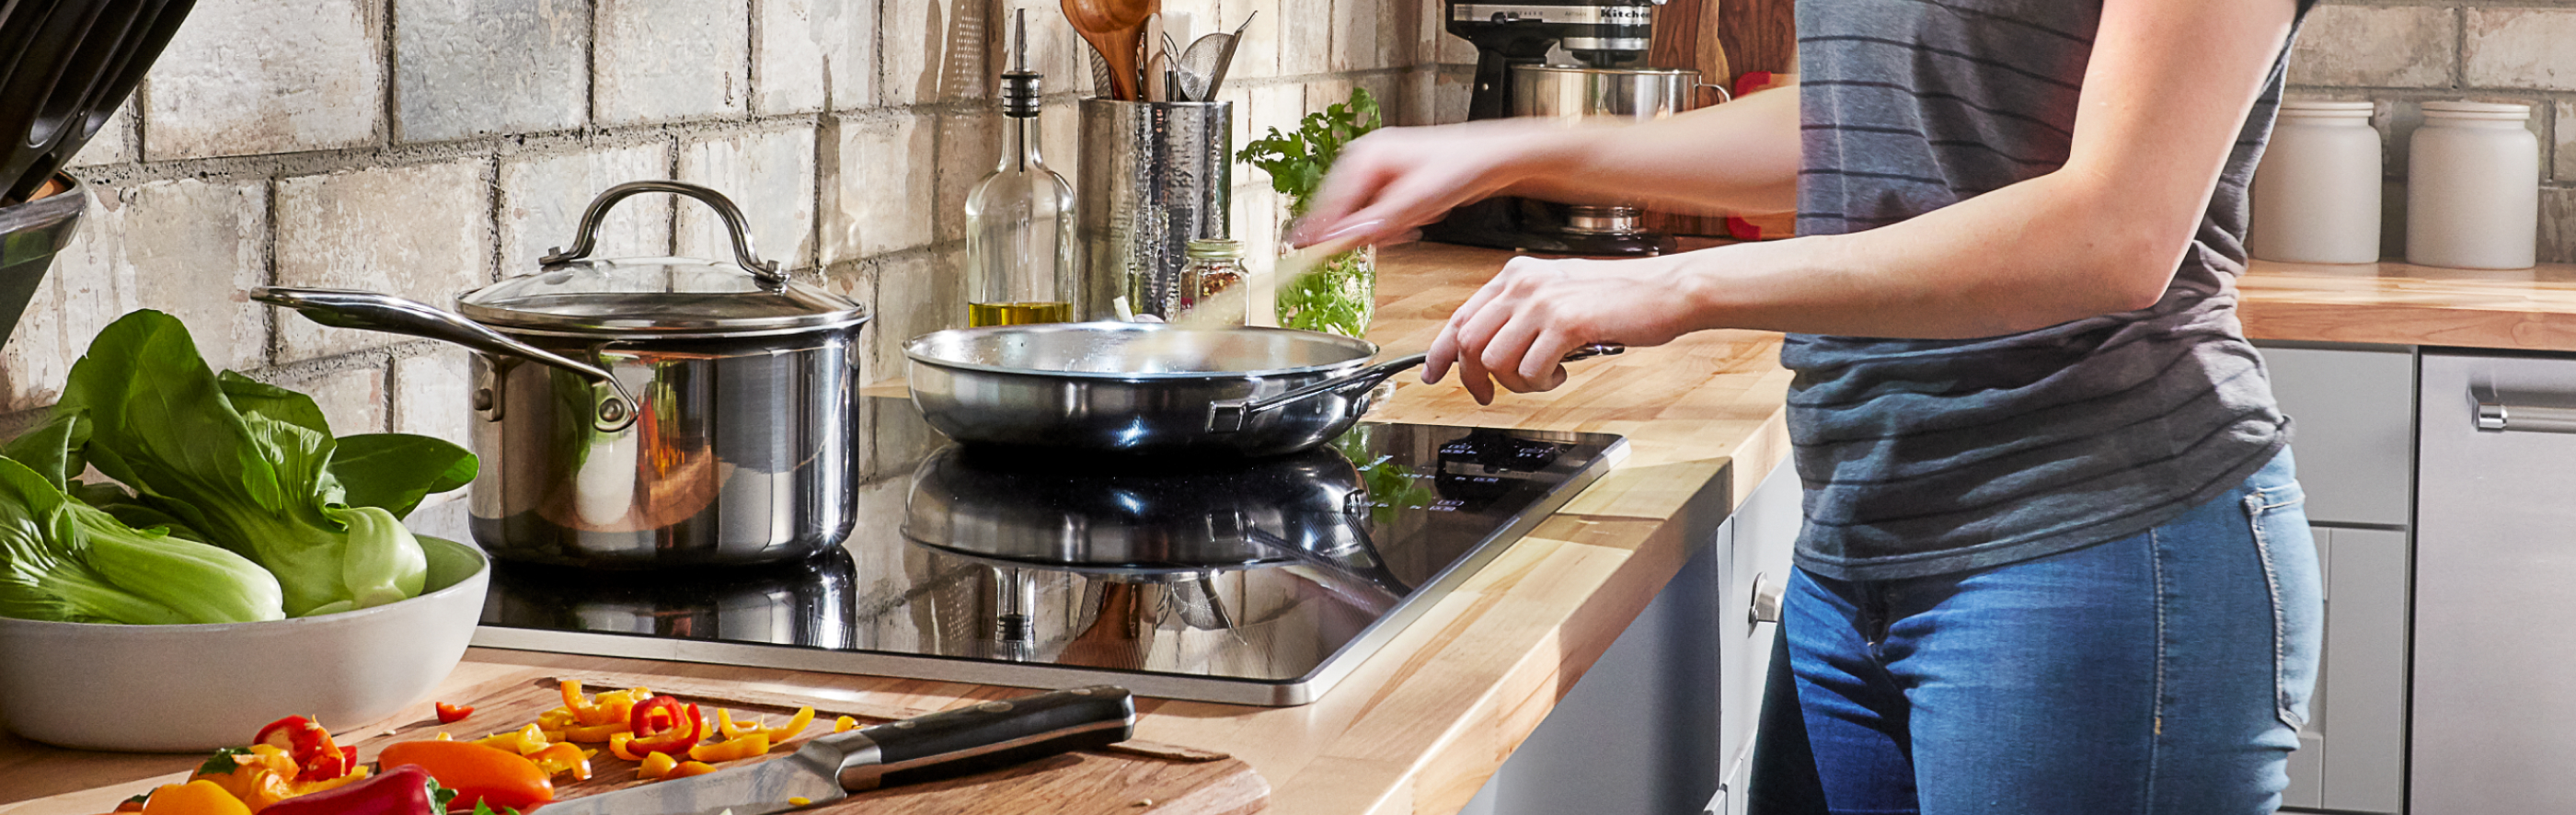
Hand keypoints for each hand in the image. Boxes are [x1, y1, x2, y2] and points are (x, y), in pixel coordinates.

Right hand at [1286, 119, 1581, 248]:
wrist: (1495, 158)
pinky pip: (1384, 215)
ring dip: (1393, 227)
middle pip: (1346, 212)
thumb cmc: (1461, 167)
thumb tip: (1336, 241)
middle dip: (1375, 229)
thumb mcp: (1416, 201)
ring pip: (1367, 217)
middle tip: (1403, 228)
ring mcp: (1379, 172)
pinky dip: (1402, 222)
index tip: (1305, 254)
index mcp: (1364, 156)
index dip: (1320, 232)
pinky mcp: (1392, 183)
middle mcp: (1366, 160)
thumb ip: (1374, 223)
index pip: (1329, 202)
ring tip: (1422, 214)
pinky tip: (1424, 213)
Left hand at [1427, 254, 1705, 404]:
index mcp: (1517, 274)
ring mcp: (1543, 301)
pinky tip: (1563, 373)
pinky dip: (1542, 383)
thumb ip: (1521, 313)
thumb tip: (1486, 349)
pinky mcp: (1567, 323)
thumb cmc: (1620, 296)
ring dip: (1515, 383)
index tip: (1433, 375)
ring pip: (1494, 360)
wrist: (1668, 290)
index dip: (1440, 352)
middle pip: (1468, 342)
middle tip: (1490, 396)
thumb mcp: (1559, 293)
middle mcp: (1523, 283)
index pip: (1460, 316)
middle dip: (1474, 379)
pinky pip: (1530, 369)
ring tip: (1542, 378)